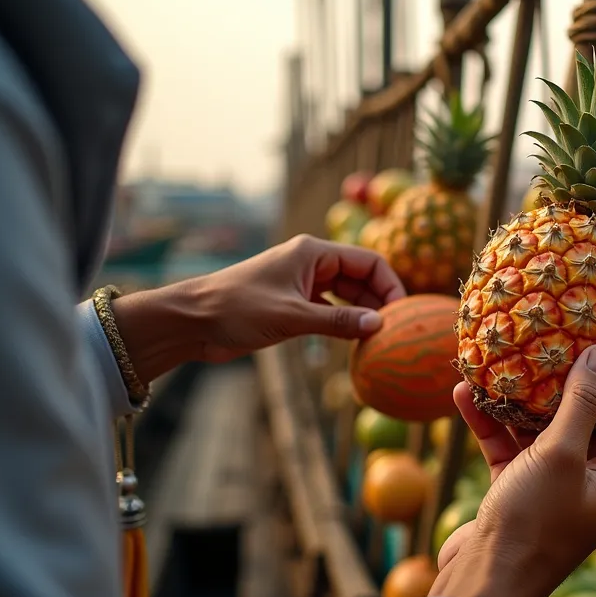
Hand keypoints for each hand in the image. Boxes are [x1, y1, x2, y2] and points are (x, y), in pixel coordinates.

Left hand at [112, 235, 405, 381]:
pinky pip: (330, 311)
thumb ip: (338, 321)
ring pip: (346, 296)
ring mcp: (301, 285)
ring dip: (363, 315)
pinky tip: (357, 344)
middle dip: (380, 302)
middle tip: (398, 332)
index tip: (403, 314)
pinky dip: (344, 324)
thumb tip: (380, 325)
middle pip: (360, 279)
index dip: (390, 285)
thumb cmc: (237, 309)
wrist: (192, 322)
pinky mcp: (292, 305)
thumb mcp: (292, 316)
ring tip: (382, 340)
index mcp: (313, 252)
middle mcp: (311, 264)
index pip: (368, 261)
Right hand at [429, 345, 595, 596]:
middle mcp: (593, 480)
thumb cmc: (534, 523)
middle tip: (567, 338)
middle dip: (576, 380)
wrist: (483, 582)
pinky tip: (464, 393)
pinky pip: (509, 446)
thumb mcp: (560, 454)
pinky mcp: (518, 489)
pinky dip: (491, 422)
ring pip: (545, 429)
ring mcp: (554, 485)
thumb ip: (582, 402)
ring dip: (523, 399)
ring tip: (509, 358)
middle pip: (593, 419)